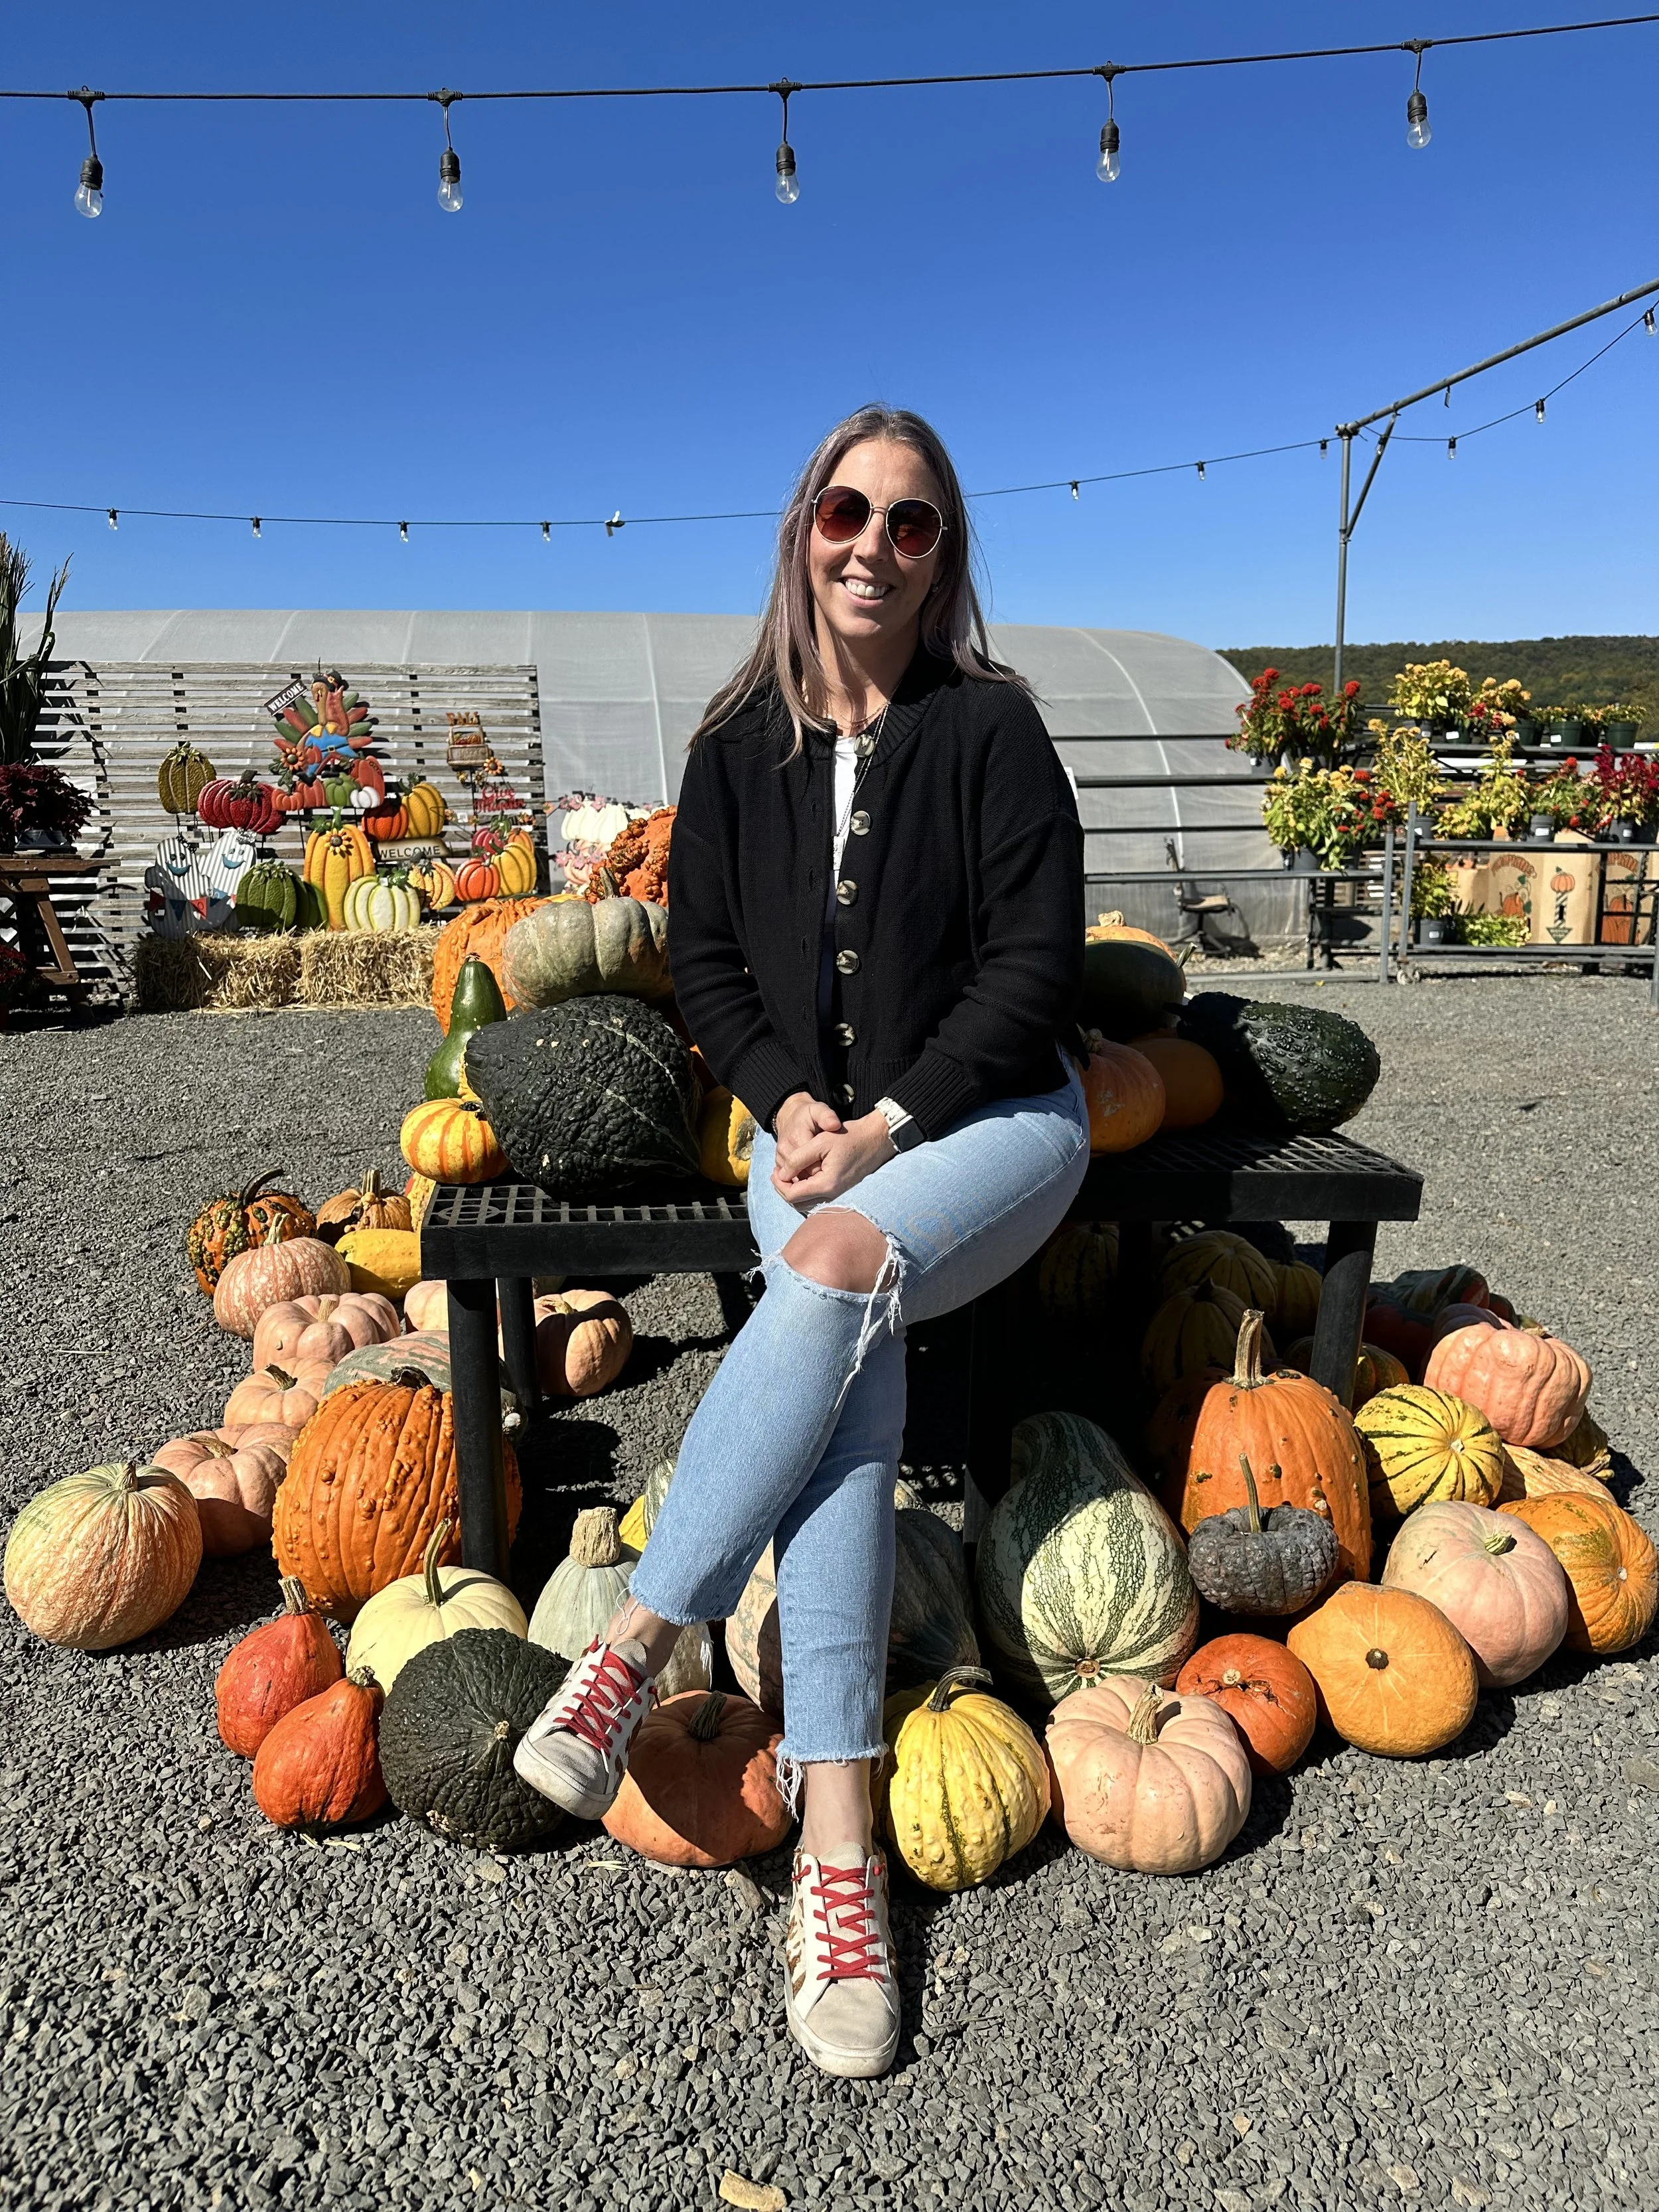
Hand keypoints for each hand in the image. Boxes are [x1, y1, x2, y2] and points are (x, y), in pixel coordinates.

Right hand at [771, 1091, 842, 1180]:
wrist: (789, 1115)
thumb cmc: (808, 1114)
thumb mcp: (819, 1110)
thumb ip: (827, 1116)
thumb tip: (835, 1125)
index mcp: (797, 1139)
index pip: (812, 1164)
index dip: (825, 1170)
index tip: (836, 1169)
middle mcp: (785, 1151)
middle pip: (804, 1175)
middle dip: (818, 1178)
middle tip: (832, 1176)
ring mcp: (780, 1158)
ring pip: (796, 1179)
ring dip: (809, 1181)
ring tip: (823, 1178)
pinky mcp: (779, 1163)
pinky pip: (790, 1178)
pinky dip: (802, 1181)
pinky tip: (814, 1179)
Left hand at [772, 1107, 895, 1207]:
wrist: (875, 1139)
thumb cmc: (849, 1137)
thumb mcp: (820, 1142)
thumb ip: (798, 1159)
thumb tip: (781, 1175)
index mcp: (826, 1184)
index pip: (792, 1195)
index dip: (778, 1184)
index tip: (774, 1171)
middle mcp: (833, 1196)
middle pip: (797, 1203)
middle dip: (784, 1190)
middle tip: (777, 1174)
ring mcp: (839, 1196)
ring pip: (807, 1204)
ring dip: (794, 1191)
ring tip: (788, 1174)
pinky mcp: (842, 1193)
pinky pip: (817, 1199)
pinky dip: (806, 1191)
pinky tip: (802, 1177)